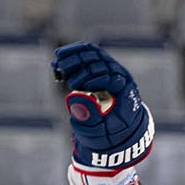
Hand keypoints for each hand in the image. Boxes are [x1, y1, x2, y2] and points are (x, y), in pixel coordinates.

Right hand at [53, 42, 153, 170]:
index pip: (113, 79)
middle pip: (103, 63)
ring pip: (95, 54)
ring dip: (75, 56)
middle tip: (63, 69)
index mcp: (126, 93)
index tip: (78, 86)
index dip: (96, 80)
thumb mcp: (99, 130)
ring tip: (58, 61)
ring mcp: (112, 69)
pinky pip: (89, 53)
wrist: (115, 127)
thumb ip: (88, 116)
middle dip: (81, 65)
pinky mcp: (102, 65)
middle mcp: (121, 76)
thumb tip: (75, 97)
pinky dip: (74, 53)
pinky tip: (59, 56)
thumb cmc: (109, 131)